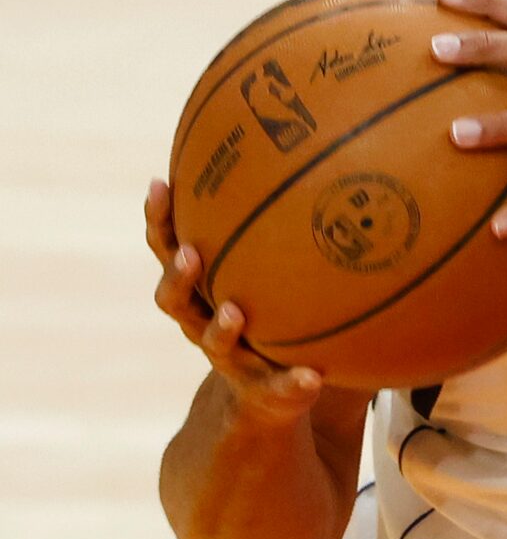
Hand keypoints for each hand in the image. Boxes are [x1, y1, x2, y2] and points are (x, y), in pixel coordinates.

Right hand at [146, 179, 322, 428]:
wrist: (270, 388)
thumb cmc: (269, 307)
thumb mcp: (266, 266)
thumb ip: (279, 221)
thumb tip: (314, 147)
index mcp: (200, 287)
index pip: (169, 247)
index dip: (160, 220)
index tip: (160, 184)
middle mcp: (204, 321)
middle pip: (174, 298)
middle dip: (178, 275)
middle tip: (190, 254)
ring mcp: (230, 359)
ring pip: (213, 344)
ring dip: (221, 329)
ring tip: (235, 313)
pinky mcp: (265, 391)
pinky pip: (277, 389)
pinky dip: (292, 384)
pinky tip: (312, 377)